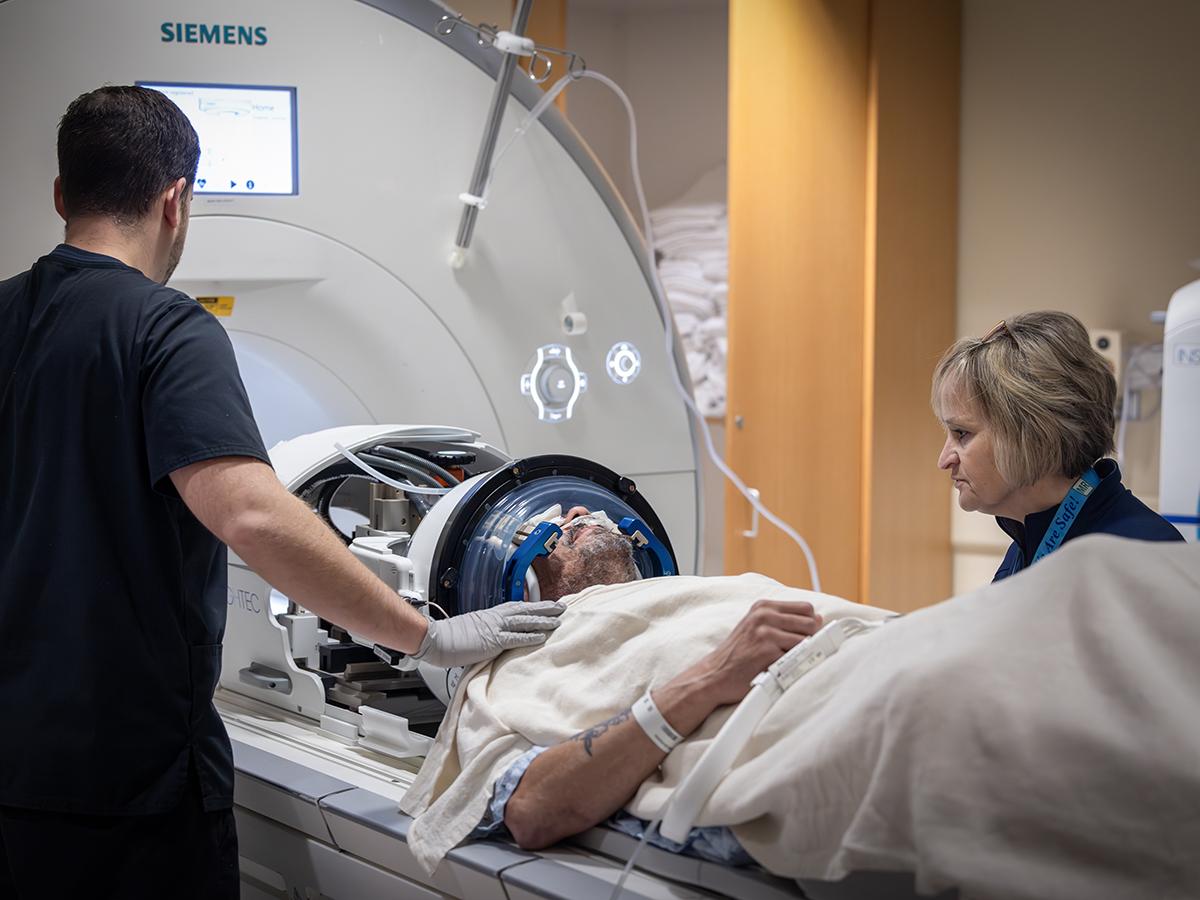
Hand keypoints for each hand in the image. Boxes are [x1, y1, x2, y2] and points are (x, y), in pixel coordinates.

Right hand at [412, 601, 565, 667]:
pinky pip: (515, 638)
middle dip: (544, 608)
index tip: (546, 605)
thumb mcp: (471, 629)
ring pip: (524, 621)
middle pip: (525, 609)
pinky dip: (530, 637)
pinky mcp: (492, 641)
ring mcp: (494, 628)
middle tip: (562, 606)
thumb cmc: (449, 636)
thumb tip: (493, 638)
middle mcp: (495, 617)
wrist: (435, 638)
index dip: (533, 606)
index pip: (517, 607)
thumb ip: (485, 631)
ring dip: (543, 620)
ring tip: (558, 620)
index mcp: (490, 614)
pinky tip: (542, 636)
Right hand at [691, 600, 822, 706]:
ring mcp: (766, 632)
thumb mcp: (757, 628)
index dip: (810, 625)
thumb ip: (784, 621)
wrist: (715, 675)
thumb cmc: (738, 654)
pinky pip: (797, 658)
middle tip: (796, 653)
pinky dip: (794, 666)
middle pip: (810, 623)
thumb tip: (819, 619)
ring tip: (787, 663)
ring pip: (806, 641)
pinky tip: (781, 671)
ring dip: (801, 654)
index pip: (806, 608)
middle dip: (809, 640)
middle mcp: (764, 615)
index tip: (806, 637)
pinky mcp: (768, 651)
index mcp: (763, 607)